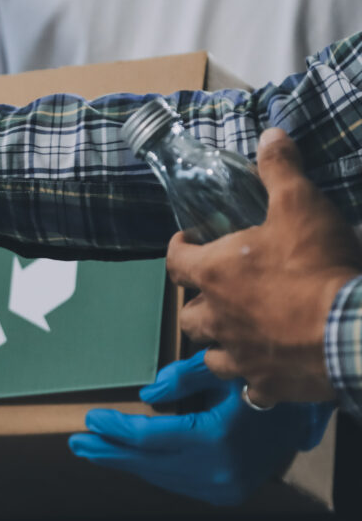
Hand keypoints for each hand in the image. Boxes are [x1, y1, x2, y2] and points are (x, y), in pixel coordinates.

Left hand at [69, 351, 333, 505]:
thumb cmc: (259, 385)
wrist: (301, 419)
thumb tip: (145, 397)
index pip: (148, 437)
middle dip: (108, 452)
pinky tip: (129, 458)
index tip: (89, 419)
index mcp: (215, 439)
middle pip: (147, 463)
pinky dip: (150, 469)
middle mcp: (217, 471)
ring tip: (95, 450)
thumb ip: (183, 378)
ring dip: (126, 462)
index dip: (114, 428)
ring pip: (159, 476)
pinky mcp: (224, 495)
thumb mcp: (223, 370)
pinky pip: (175, 481)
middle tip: (76, 444)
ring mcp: (222, 489)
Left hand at [167, 128, 361, 405]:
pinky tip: (264, 372)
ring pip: (209, 354)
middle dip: (197, 301)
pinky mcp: (266, 384)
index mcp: (215, 274)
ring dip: (217, 342)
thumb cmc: (318, 266)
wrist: (351, 332)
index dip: (177, 249)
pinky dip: (253, 378)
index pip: (175, 261)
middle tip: (216, 290)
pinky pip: (249, 386)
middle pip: (189, 314)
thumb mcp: (301, 205)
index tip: (187, 240)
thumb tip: (270, 134)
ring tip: (234, 332)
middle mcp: (217, 318)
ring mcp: (239, 356)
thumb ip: (280, 170)